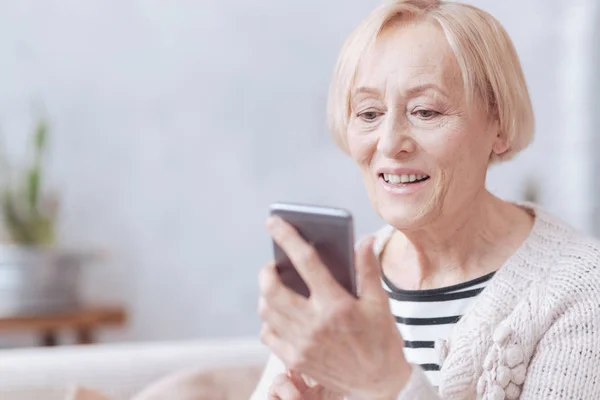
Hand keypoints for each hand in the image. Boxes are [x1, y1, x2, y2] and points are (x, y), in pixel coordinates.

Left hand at [259, 216, 411, 399]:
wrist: (380, 384)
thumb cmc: (381, 340)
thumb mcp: (379, 303)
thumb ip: (367, 268)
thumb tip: (364, 239)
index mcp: (336, 304)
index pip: (306, 261)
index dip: (287, 237)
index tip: (273, 221)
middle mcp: (314, 324)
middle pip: (272, 288)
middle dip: (267, 271)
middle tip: (273, 267)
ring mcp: (302, 344)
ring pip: (266, 310)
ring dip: (266, 294)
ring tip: (276, 287)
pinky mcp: (295, 359)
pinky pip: (268, 334)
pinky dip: (268, 320)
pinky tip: (279, 315)